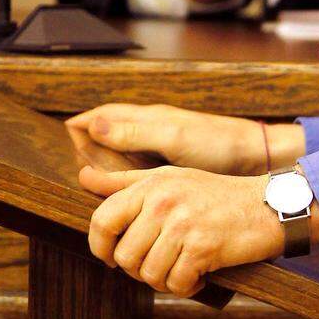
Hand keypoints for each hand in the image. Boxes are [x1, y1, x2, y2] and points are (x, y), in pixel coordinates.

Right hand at [66, 104, 304, 174]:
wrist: (258, 156)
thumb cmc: (218, 143)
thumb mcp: (173, 137)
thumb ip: (134, 131)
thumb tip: (92, 125)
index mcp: (149, 119)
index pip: (104, 115)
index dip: (81, 125)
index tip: (60, 138)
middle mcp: (153, 131)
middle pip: (110, 136)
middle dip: (89, 150)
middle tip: (70, 172)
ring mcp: (164, 149)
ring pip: (124, 157)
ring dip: (108, 172)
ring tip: (91, 192)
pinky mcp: (176, 170)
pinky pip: (142, 175)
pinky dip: (129, 186)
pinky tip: (126, 202)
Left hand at [82, 164, 286, 296]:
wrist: (269, 205)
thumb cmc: (217, 194)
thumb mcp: (170, 178)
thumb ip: (124, 181)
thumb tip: (83, 177)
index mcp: (151, 185)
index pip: (102, 220)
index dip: (99, 247)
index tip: (111, 257)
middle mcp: (163, 202)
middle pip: (124, 256)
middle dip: (139, 270)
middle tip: (161, 264)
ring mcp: (183, 224)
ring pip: (149, 274)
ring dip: (164, 281)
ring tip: (181, 270)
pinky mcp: (203, 248)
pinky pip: (176, 283)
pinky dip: (186, 287)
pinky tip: (198, 277)